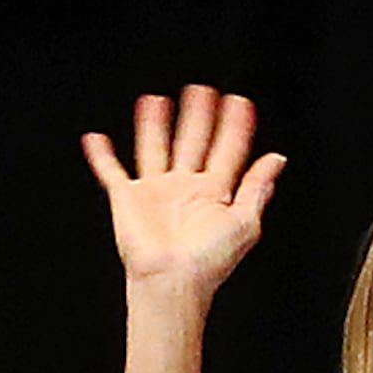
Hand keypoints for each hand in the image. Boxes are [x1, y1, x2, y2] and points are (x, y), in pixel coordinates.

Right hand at [81, 86, 285, 306]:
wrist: (172, 282)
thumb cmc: (209, 262)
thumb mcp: (246, 222)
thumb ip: (258, 188)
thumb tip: (277, 160)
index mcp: (213, 193)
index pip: (226, 150)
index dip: (233, 127)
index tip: (239, 103)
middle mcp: (184, 189)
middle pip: (192, 142)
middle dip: (197, 116)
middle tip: (202, 90)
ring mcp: (155, 192)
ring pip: (155, 148)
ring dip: (155, 124)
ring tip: (156, 100)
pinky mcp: (127, 199)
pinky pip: (112, 172)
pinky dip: (101, 156)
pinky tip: (95, 138)